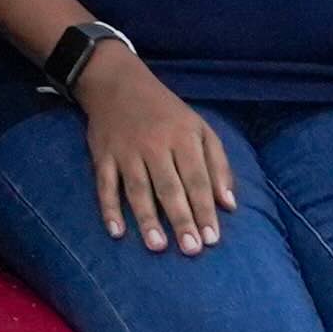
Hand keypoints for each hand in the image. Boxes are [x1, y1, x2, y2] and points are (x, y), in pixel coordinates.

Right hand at [75, 56, 240, 254]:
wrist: (116, 81)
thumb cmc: (166, 111)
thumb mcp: (200, 128)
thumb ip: (218, 164)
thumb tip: (230, 205)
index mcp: (183, 138)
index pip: (197, 179)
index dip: (205, 209)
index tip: (212, 239)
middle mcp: (154, 145)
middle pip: (169, 187)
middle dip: (181, 219)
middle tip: (190, 249)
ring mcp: (126, 150)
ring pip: (137, 188)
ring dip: (146, 218)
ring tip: (157, 246)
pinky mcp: (102, 154)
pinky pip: (104, 184)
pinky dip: (108, 208)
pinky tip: (116, 231)